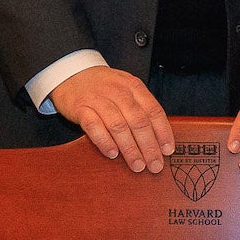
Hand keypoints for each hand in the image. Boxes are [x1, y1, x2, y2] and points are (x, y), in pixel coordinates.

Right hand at [49, 66, 173, 173]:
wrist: (71, 73)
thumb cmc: (103, 87)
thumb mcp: (125, 89)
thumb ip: (140, 107)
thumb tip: (158, 139)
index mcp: (133, 86)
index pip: (153, 110)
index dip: (162, 132)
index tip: (167, 150)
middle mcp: (118, 91)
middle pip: (138, 121)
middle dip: (148, 146)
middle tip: (154, 165)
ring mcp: (98, 99)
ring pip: (118, 125)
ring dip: (130, 148)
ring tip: (137, 165)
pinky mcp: (80, 107)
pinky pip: (94, 126)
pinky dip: (104, 141)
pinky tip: (112, 154)